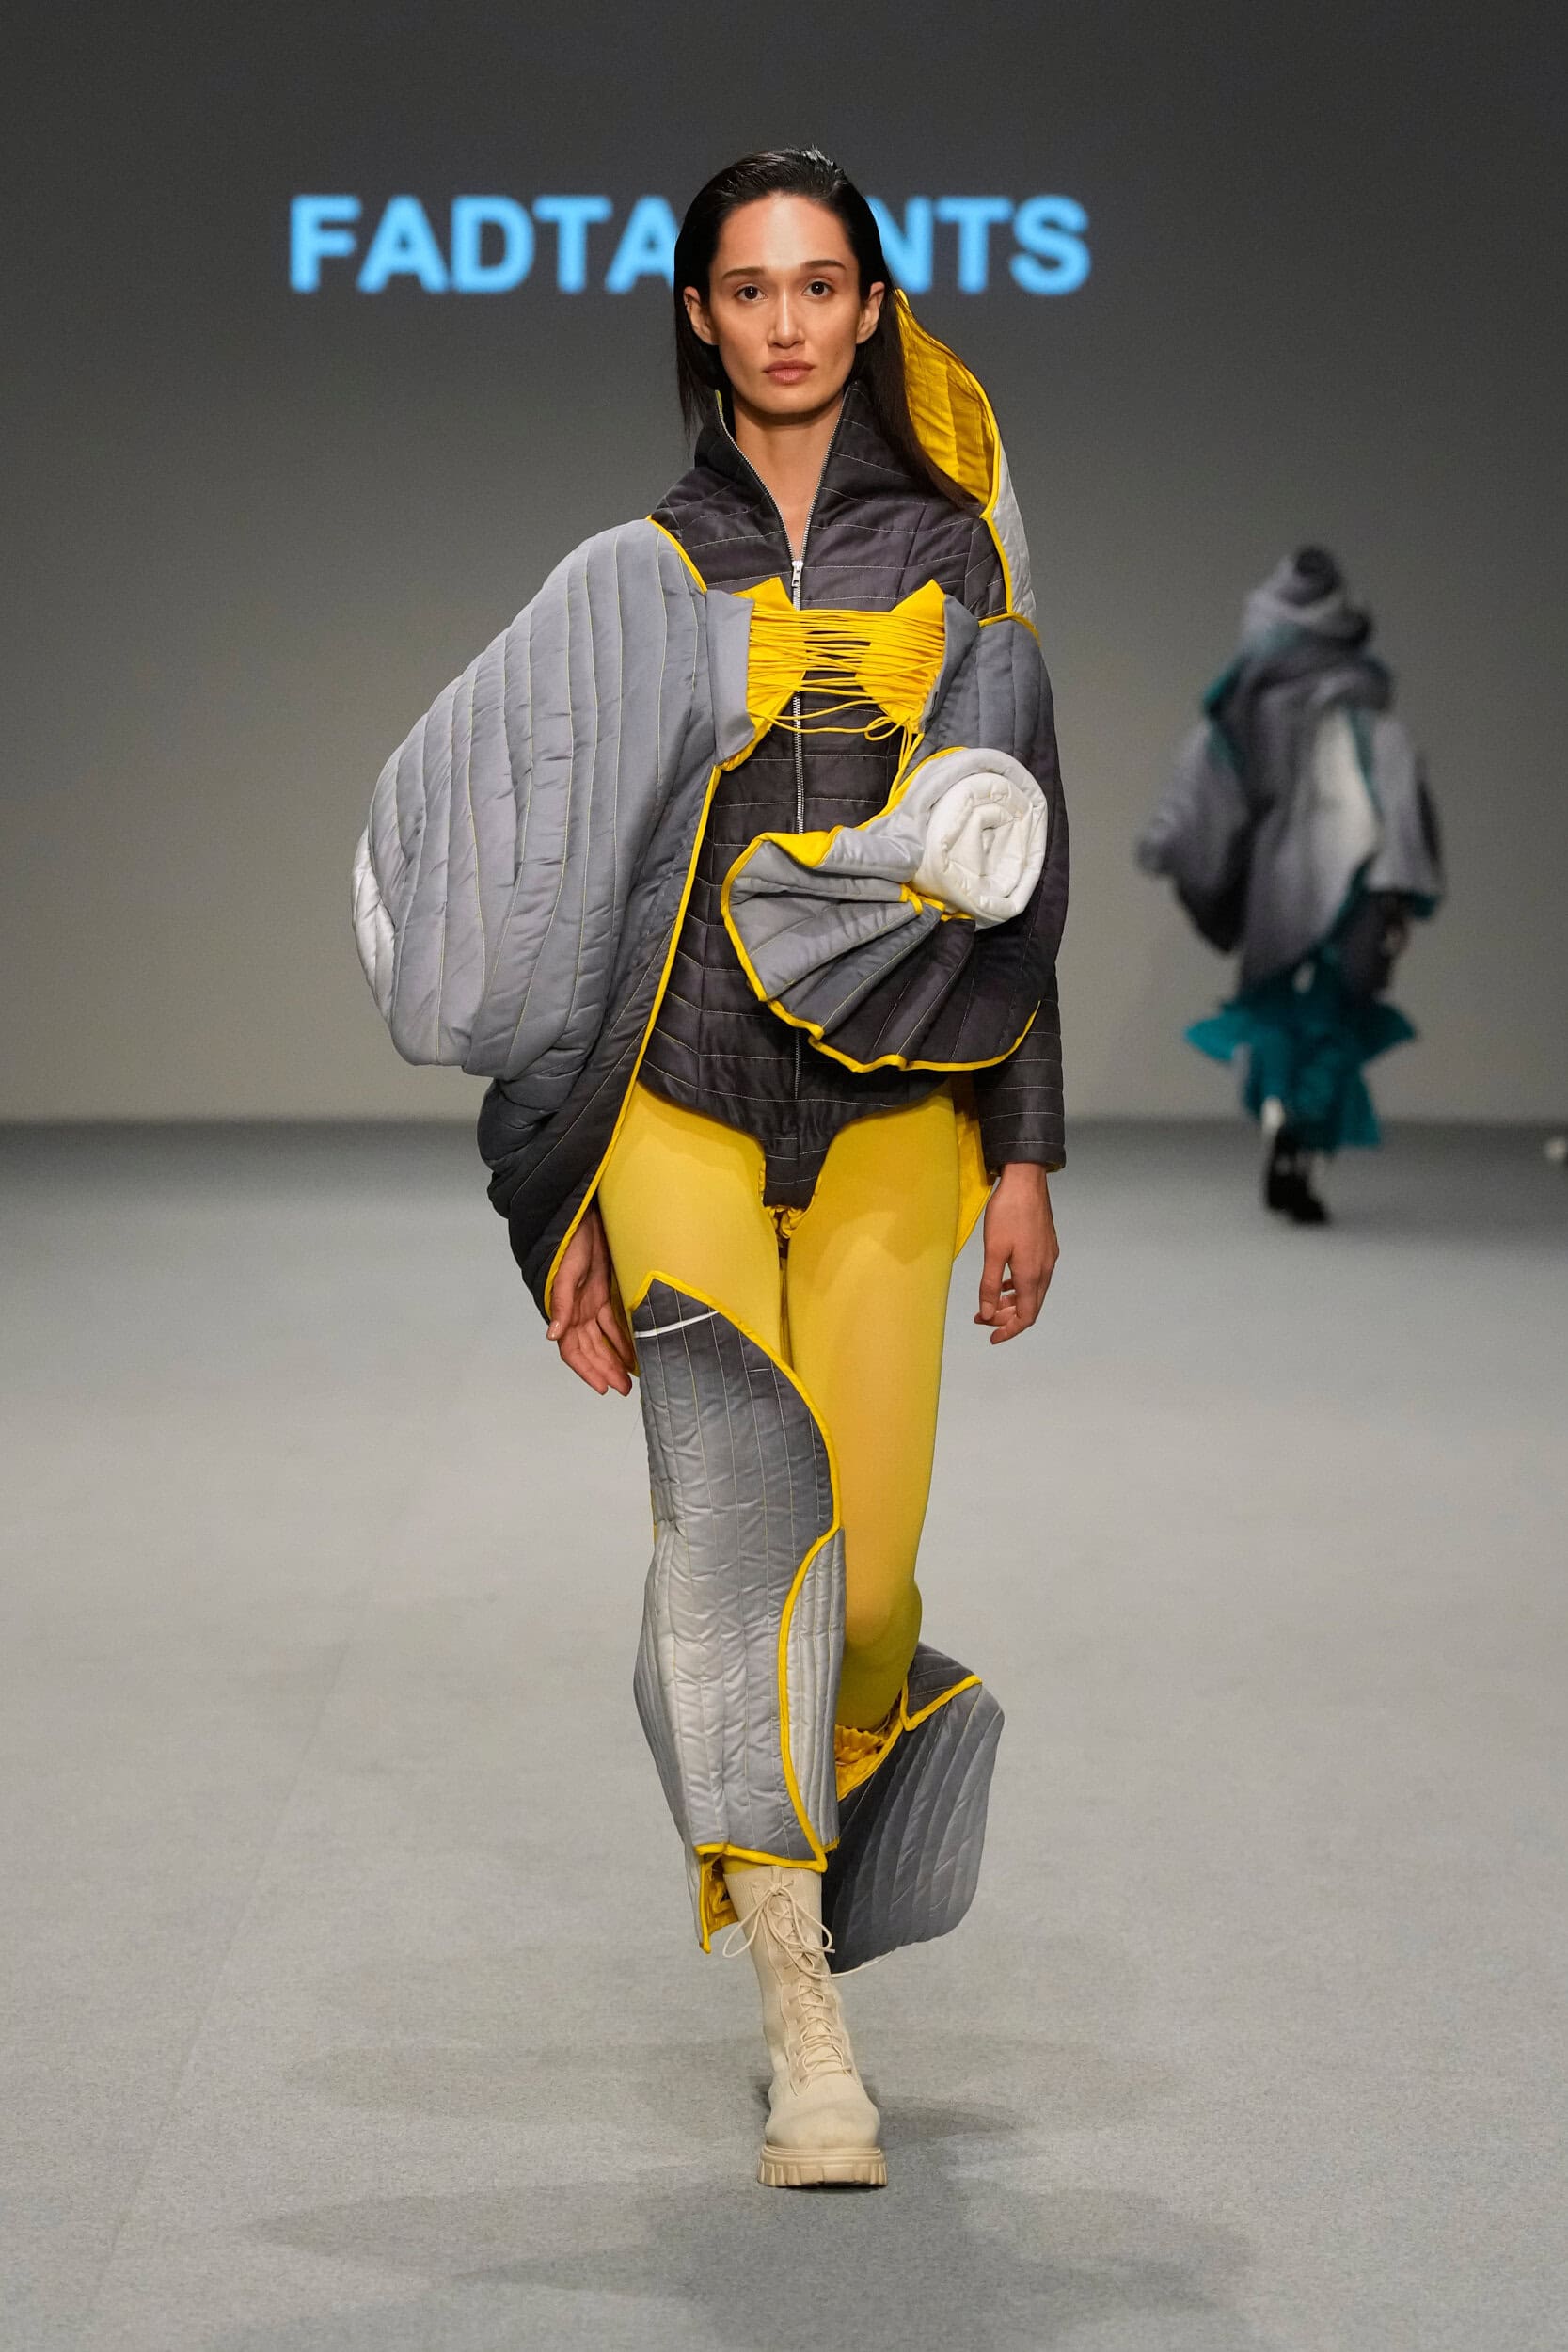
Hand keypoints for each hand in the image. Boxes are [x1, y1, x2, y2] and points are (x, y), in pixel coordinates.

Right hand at [546, 1205, 634, 1394]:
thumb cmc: (572, 1243)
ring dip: (614, 1359)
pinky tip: (634, 1352)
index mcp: (566, 1310)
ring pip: (603, 1340)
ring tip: (629, 1379)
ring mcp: (591, 1303)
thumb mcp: (566, 1273)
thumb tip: (553, 1335)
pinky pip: (613, 1323)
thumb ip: (561, 1304)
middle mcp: (578, 1311)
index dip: (587, 1370)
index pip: (573, 1350)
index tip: (603, 1388)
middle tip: (623, 1389)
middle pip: (590, 1349)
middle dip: (605, 1370)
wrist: (585, 1217)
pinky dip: (622, 1339)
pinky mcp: (604, 1293)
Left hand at [975, 1162, 1058, 1344]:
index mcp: (1031, 1275)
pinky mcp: (1046, 1246)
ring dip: (1012, 1302)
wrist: (1026, 1181)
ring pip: (1032, 1292)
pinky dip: (1019, 1286)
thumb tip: (988, 1314)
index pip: (1026, 1316)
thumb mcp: (993, 1251)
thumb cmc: (1007, 1213)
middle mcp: (1045, 1270)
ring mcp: (1048, 1257)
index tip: (992, 1337)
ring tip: (991, 1303)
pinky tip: (1005, 1281)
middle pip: (1030, 1307)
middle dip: (1007, 1318)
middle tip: (983, 1319)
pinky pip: (1035, 1277)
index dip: (1009, 1331)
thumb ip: (990, 1285)